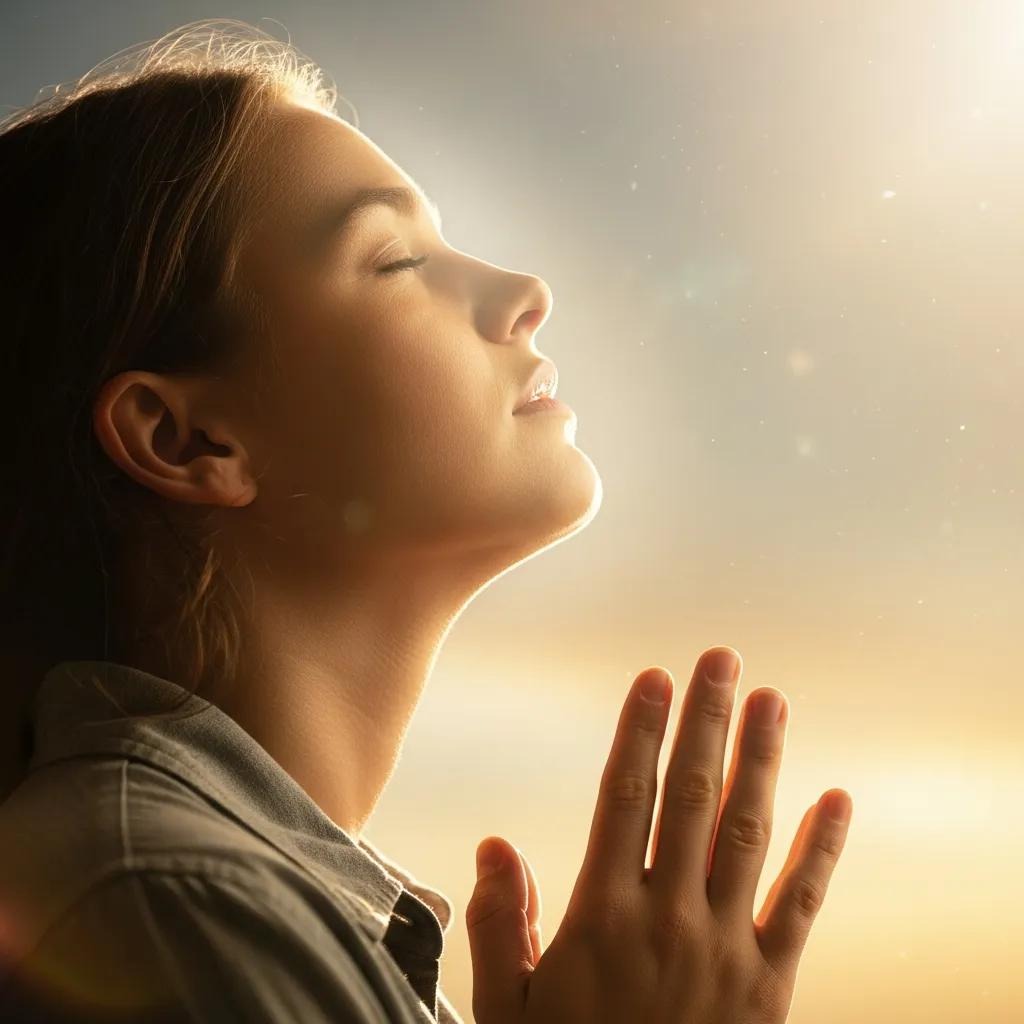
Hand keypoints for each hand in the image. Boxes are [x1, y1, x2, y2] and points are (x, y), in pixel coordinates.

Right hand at [466, 646, 851, 1023]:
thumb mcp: (507, 1011)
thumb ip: (500, 925)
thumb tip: (495, 842)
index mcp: (603, 918)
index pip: (623, 799)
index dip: (639, 733)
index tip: (653, 679)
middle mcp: (669, 919)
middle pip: (690, 797)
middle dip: (705, 723)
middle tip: (720, 660)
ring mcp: (726, 950)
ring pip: (747, 834)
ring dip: (761, 761)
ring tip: (770, 700)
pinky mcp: (772, 987)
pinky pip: (803, 906)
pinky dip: (822, 850)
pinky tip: (836, 799)